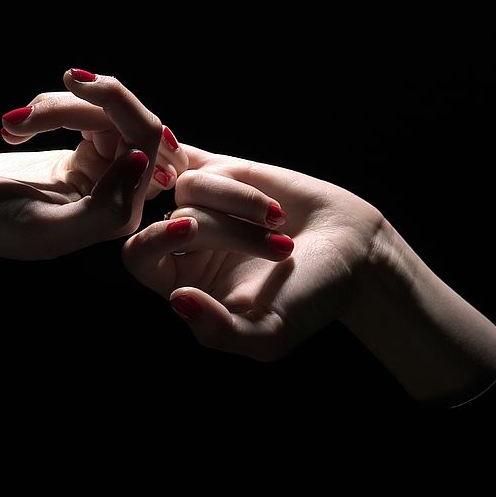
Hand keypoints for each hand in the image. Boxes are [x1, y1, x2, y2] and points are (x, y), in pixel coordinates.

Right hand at [0, 68, 188, 202]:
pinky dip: (48, 109)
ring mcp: (100, 173)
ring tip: (14, 124)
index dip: (117, 102)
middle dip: (82, 103)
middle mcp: (118, 193)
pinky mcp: (79, 156)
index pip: (146, 142)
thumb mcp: (44, 228)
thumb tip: (141, 161)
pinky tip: (14, 128)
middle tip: (34, 106)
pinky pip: (84, 113)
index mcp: (120, 214)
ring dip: (56, 106)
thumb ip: (104, 208)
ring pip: (103, 113)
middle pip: (128, 120)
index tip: (71, 80)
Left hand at [124, 146, 495, 402]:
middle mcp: (187, 246)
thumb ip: (218, 331)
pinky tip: (254, 194)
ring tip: (279, 223)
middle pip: (169, 219)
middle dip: (216, 228)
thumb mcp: (267, 336)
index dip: (153, 242)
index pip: (138, 256)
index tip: (186, 231)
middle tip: (275, 246)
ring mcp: (206, 207)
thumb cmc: (312, 300)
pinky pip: (202, 160)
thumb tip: (177, 301)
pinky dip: (222, 176)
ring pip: (190, 186)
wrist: (357, 255)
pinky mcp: (228, 175)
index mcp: (183, 285)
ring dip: (237, 202)